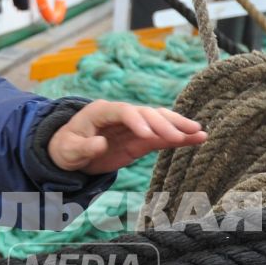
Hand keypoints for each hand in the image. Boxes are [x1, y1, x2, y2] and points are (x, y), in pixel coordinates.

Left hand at [46, 100, 205, 173]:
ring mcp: (134, 126)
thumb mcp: (69, 150)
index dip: (138, 121)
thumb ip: (84, 147)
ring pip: (159, 122)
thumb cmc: (66, 148)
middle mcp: (122, 114)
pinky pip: (162, 137)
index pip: (124, 111)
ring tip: (199, 133)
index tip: (148, 136)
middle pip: (147, 114)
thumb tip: (101, 144)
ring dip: (178, 127)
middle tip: (183, 135)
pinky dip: (178, 138)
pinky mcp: (141, 139)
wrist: (69, 153)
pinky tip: (197, 139)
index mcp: (102, 111)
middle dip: (165, 124)